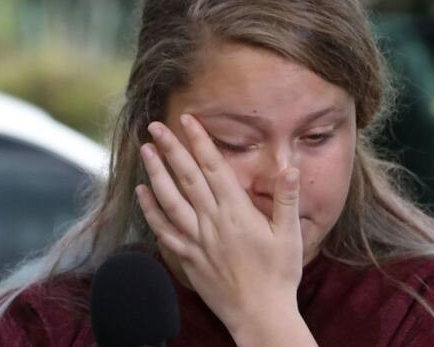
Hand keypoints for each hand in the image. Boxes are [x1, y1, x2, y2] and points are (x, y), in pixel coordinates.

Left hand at [135, 114, 306, 341]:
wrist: (259, 314)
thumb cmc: (279, 274)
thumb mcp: (290, 234)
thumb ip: (287, 199)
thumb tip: (290, 167)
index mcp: (237, 212)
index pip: (214, 168)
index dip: (200, 142)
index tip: (188, 120)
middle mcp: (212, 222)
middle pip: (186, 178)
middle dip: (170, 149)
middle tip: (155, 126)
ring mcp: (196, 241)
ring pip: (169, 200)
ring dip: (156, 173)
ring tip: (146, 151)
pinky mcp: (188, 258)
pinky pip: (163, 229)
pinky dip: (150, 209)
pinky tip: (142, 194)